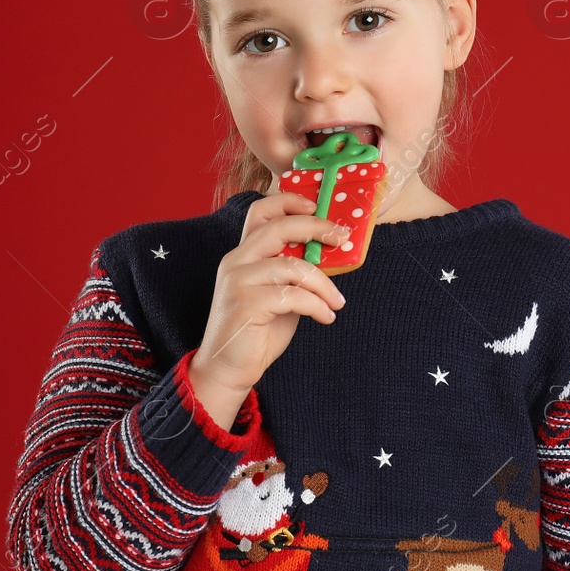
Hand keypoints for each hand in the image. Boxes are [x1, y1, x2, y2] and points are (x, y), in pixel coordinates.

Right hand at [190, 191, 349, 397]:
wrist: (228, 369)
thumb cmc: (256, 331)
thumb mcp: (280, 294)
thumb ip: (294, 272)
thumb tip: (330, 253)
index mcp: (243, 254)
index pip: (260, 212)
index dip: (288, 201)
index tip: (317, 205)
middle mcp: (236, 261)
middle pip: (278, 228)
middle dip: (315, 227)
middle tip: (341, 237)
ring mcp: (238, 281)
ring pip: (292, 266)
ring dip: (323, 284)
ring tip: (337, 301)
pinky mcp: (245, 304)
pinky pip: (293, 296)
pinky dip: (317, 306)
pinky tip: (326, 317)